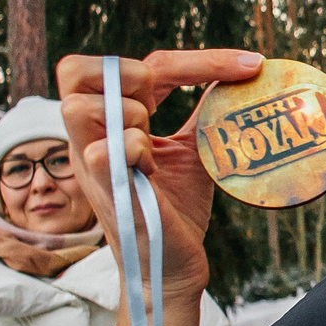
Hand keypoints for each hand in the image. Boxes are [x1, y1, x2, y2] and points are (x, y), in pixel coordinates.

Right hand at [56, 48, 262, 325]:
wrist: (177, 267)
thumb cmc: (177, 208)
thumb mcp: (193, 148)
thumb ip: (205, 109)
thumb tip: (242, 72)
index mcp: (112, 123)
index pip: (136, 66)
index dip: (194, 58)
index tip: (249, 64)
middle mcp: (92, 139)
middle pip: (75, 71)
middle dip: (129, 74)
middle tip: (163, 102)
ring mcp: (93, 166)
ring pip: (77, 106)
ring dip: (126, 112)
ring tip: (153, 143)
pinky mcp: (107, 194)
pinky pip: (100, 152)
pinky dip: (132, 148)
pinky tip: (152, 168)